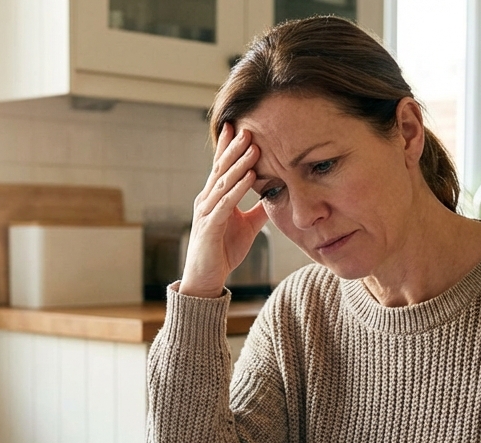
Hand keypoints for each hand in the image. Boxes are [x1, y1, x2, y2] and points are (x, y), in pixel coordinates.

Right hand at [178, 123, 268, 297]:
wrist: (206, 279)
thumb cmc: (223, 251)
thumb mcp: (246, 226)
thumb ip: (258, 209)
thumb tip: (275, 194)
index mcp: (214, 198)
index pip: (220, 167)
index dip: (227, 147)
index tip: (236, 125)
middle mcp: (206, 200)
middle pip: (221, 169)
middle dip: (234, 147)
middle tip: (247, 127)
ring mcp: (206, 212)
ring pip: (223, 182)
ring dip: (238, 164)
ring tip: (252, 146)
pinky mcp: (210, 227)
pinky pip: (225, 204)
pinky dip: (237, 189)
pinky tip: (249, 177)